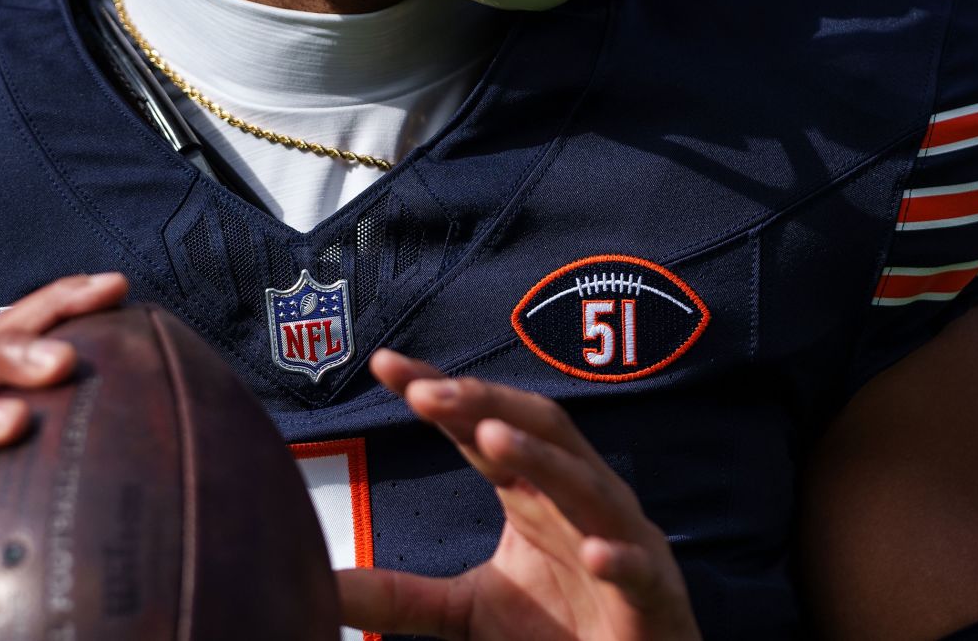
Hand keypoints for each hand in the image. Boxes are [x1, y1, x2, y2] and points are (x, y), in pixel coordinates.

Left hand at [339, 351, 699, 640]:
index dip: (440, 391)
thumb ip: (401, 596)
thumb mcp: (464, 612)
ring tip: (491, 438)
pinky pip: (638, 567)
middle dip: (484, 403)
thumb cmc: (557, 633)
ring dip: (542, 458)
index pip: (482, 426)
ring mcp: (621, 540)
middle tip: (424, 390)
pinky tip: (592, 553)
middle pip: (538, 427)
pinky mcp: (653, 595)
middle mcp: (577, 499)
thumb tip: (324, 586)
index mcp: (534, 491)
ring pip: (586, 483)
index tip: (383, 363)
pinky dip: (617, 557)